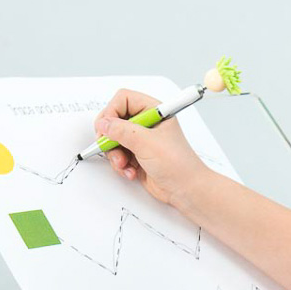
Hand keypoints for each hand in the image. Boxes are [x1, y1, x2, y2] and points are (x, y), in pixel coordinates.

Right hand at [94, 88, 210, 206]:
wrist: (186, 190)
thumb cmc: (179, 164)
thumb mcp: (147, 143)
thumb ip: (122, 131)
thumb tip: (104, 124)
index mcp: (154, 111)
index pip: (124, 99)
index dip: (112, 111)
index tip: (107, 127)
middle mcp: (146, 124)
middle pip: (114, 119)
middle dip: (110, 136)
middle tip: (110, 146)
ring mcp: (141, 140)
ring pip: (113, 139)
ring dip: (114, 154)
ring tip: (123, 164)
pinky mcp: (137, 156)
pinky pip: (118, 155)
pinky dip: (120, 165)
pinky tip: (130, 171)